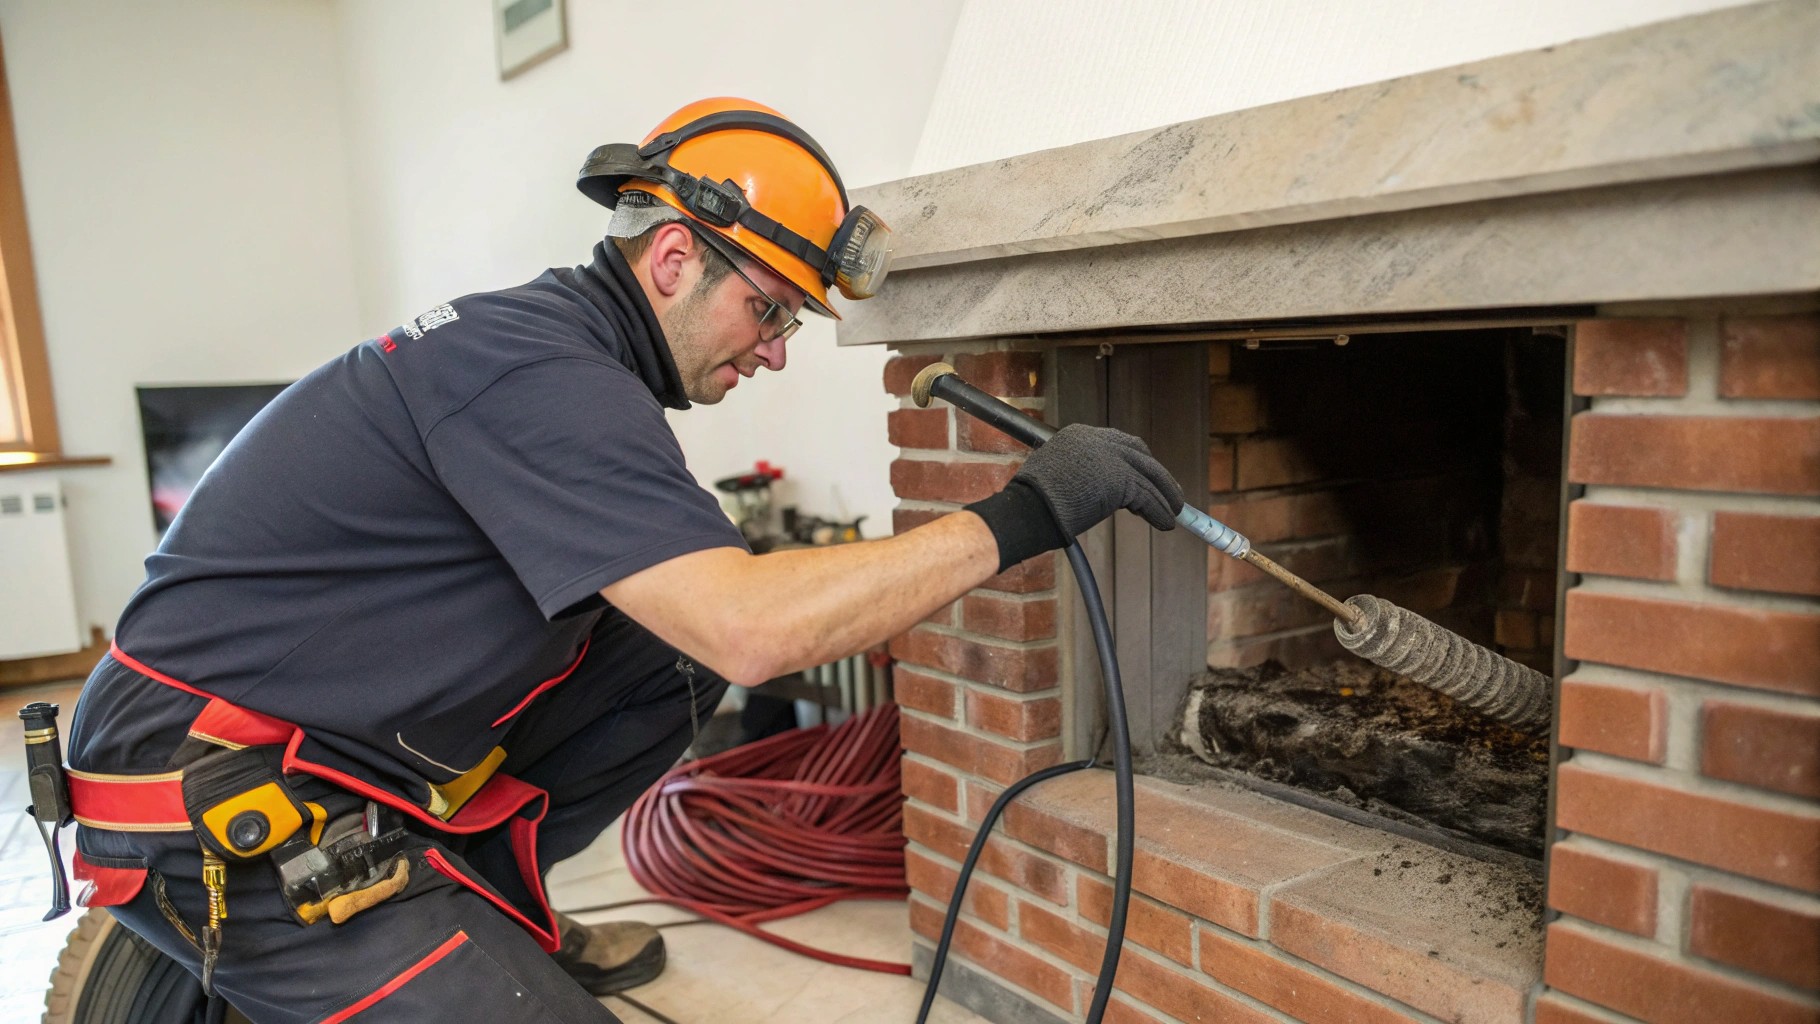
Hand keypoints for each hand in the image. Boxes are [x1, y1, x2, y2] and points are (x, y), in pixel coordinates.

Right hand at [1015, 423, 1183, 534]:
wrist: (1028, 510)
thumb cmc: (1032, 502)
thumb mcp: (1056, 475)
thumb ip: (1080, 473)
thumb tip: (1098, 491)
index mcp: (1079, 436)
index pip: (1119, 443)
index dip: (1137, 462)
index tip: (1146, 477)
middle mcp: (1097, 440)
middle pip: (1140, 453)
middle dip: (1157, 474)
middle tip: (1169, 492)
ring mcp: (1110, 458)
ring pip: (1148, 476)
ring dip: (1164, 497)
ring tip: (1173, 512)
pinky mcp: (1119, 478)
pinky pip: (1148, 497)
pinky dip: (1159, 511)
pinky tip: (1165, 523)